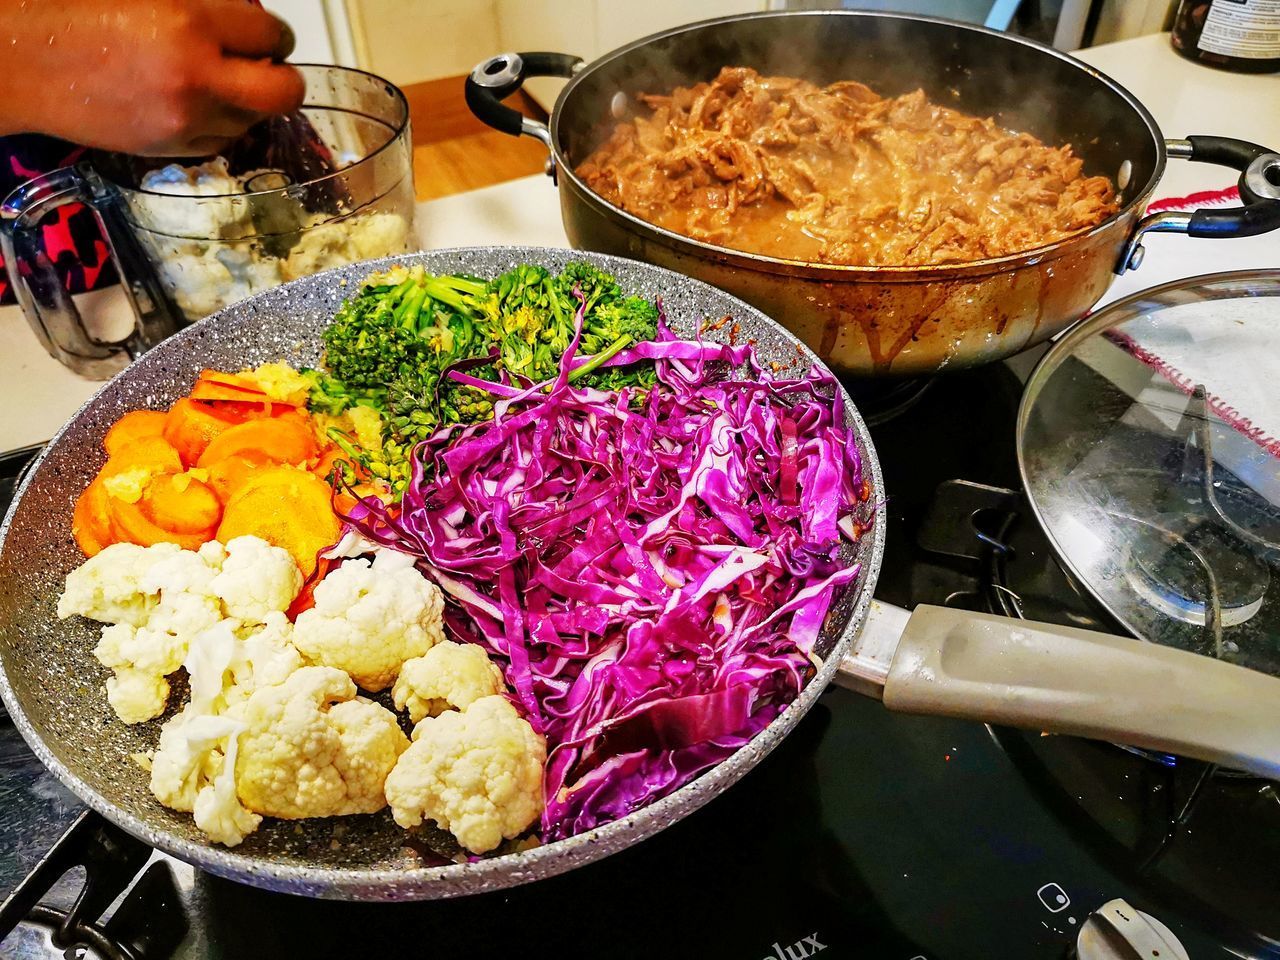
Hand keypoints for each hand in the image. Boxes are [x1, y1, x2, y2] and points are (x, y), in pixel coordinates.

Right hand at [0, 0, 305, 155]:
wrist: (21, 60)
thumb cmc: (74, 12)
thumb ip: (206, 6)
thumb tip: (247, 15)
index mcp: (190, 22)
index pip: (271, 34)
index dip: (273, 35)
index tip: (264, 36)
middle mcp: (196, 76)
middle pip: (285, 93)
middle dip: (285, 80)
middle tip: (268, 68)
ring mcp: (185, 119)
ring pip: (254, 121)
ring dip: (249, 102)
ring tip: (222, 83)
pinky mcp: (169, 147)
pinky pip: (220, 140)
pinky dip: (219, 123)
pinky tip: (196, 103)